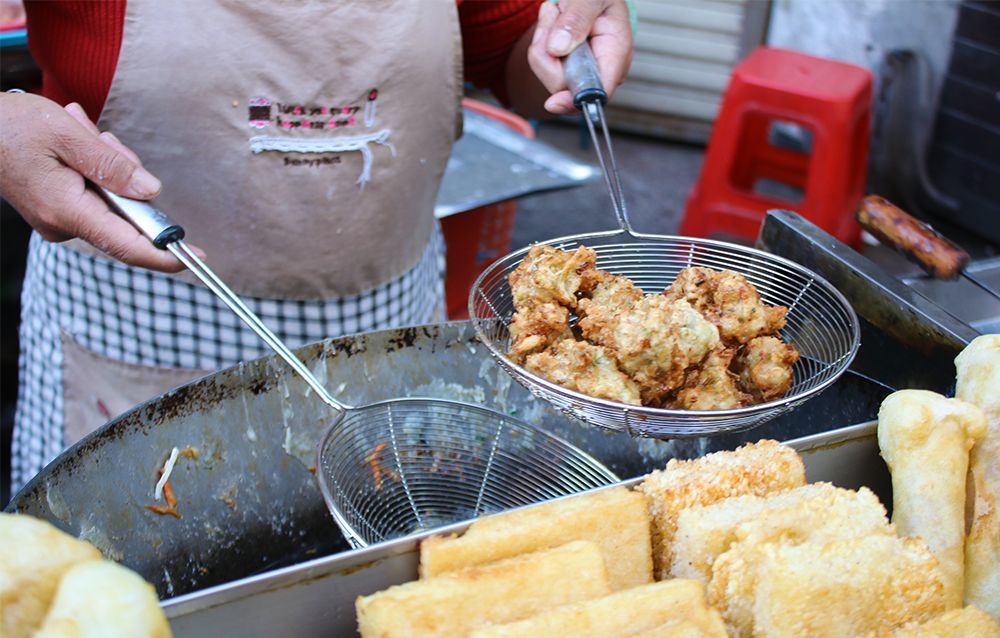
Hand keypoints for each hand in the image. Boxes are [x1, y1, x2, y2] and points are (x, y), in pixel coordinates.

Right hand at [0, 92, 198, 271]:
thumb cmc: (12, 126)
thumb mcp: (67, 135)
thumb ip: (113, 165)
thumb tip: (151, 191)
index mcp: (66, 210)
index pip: (126, 244)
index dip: (164, 254)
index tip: (194, 257)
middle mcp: (63, 224)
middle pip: (125, 215)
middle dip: (127, 177)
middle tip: (102, 140)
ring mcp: (60, 220)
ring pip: (113, 201)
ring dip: (109, 166)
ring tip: (82, 135)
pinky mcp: (59, 210)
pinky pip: (97, 196)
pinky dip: (97, 170)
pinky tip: (79, 145)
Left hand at [528, 0, 632, 113]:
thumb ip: (577, 19)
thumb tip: (558, 48)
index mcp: (616, 50)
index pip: (599, 89)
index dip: (575, 99)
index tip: (554, 102)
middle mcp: (602, 69)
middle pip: (565, 85)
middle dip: (548, 53)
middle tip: (553, 16)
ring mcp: (584, 73)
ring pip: (550, 76)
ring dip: (543, 43)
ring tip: (556, 16)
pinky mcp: (568, 73)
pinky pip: (544, 69)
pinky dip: (542, 46)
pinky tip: (553, 28)